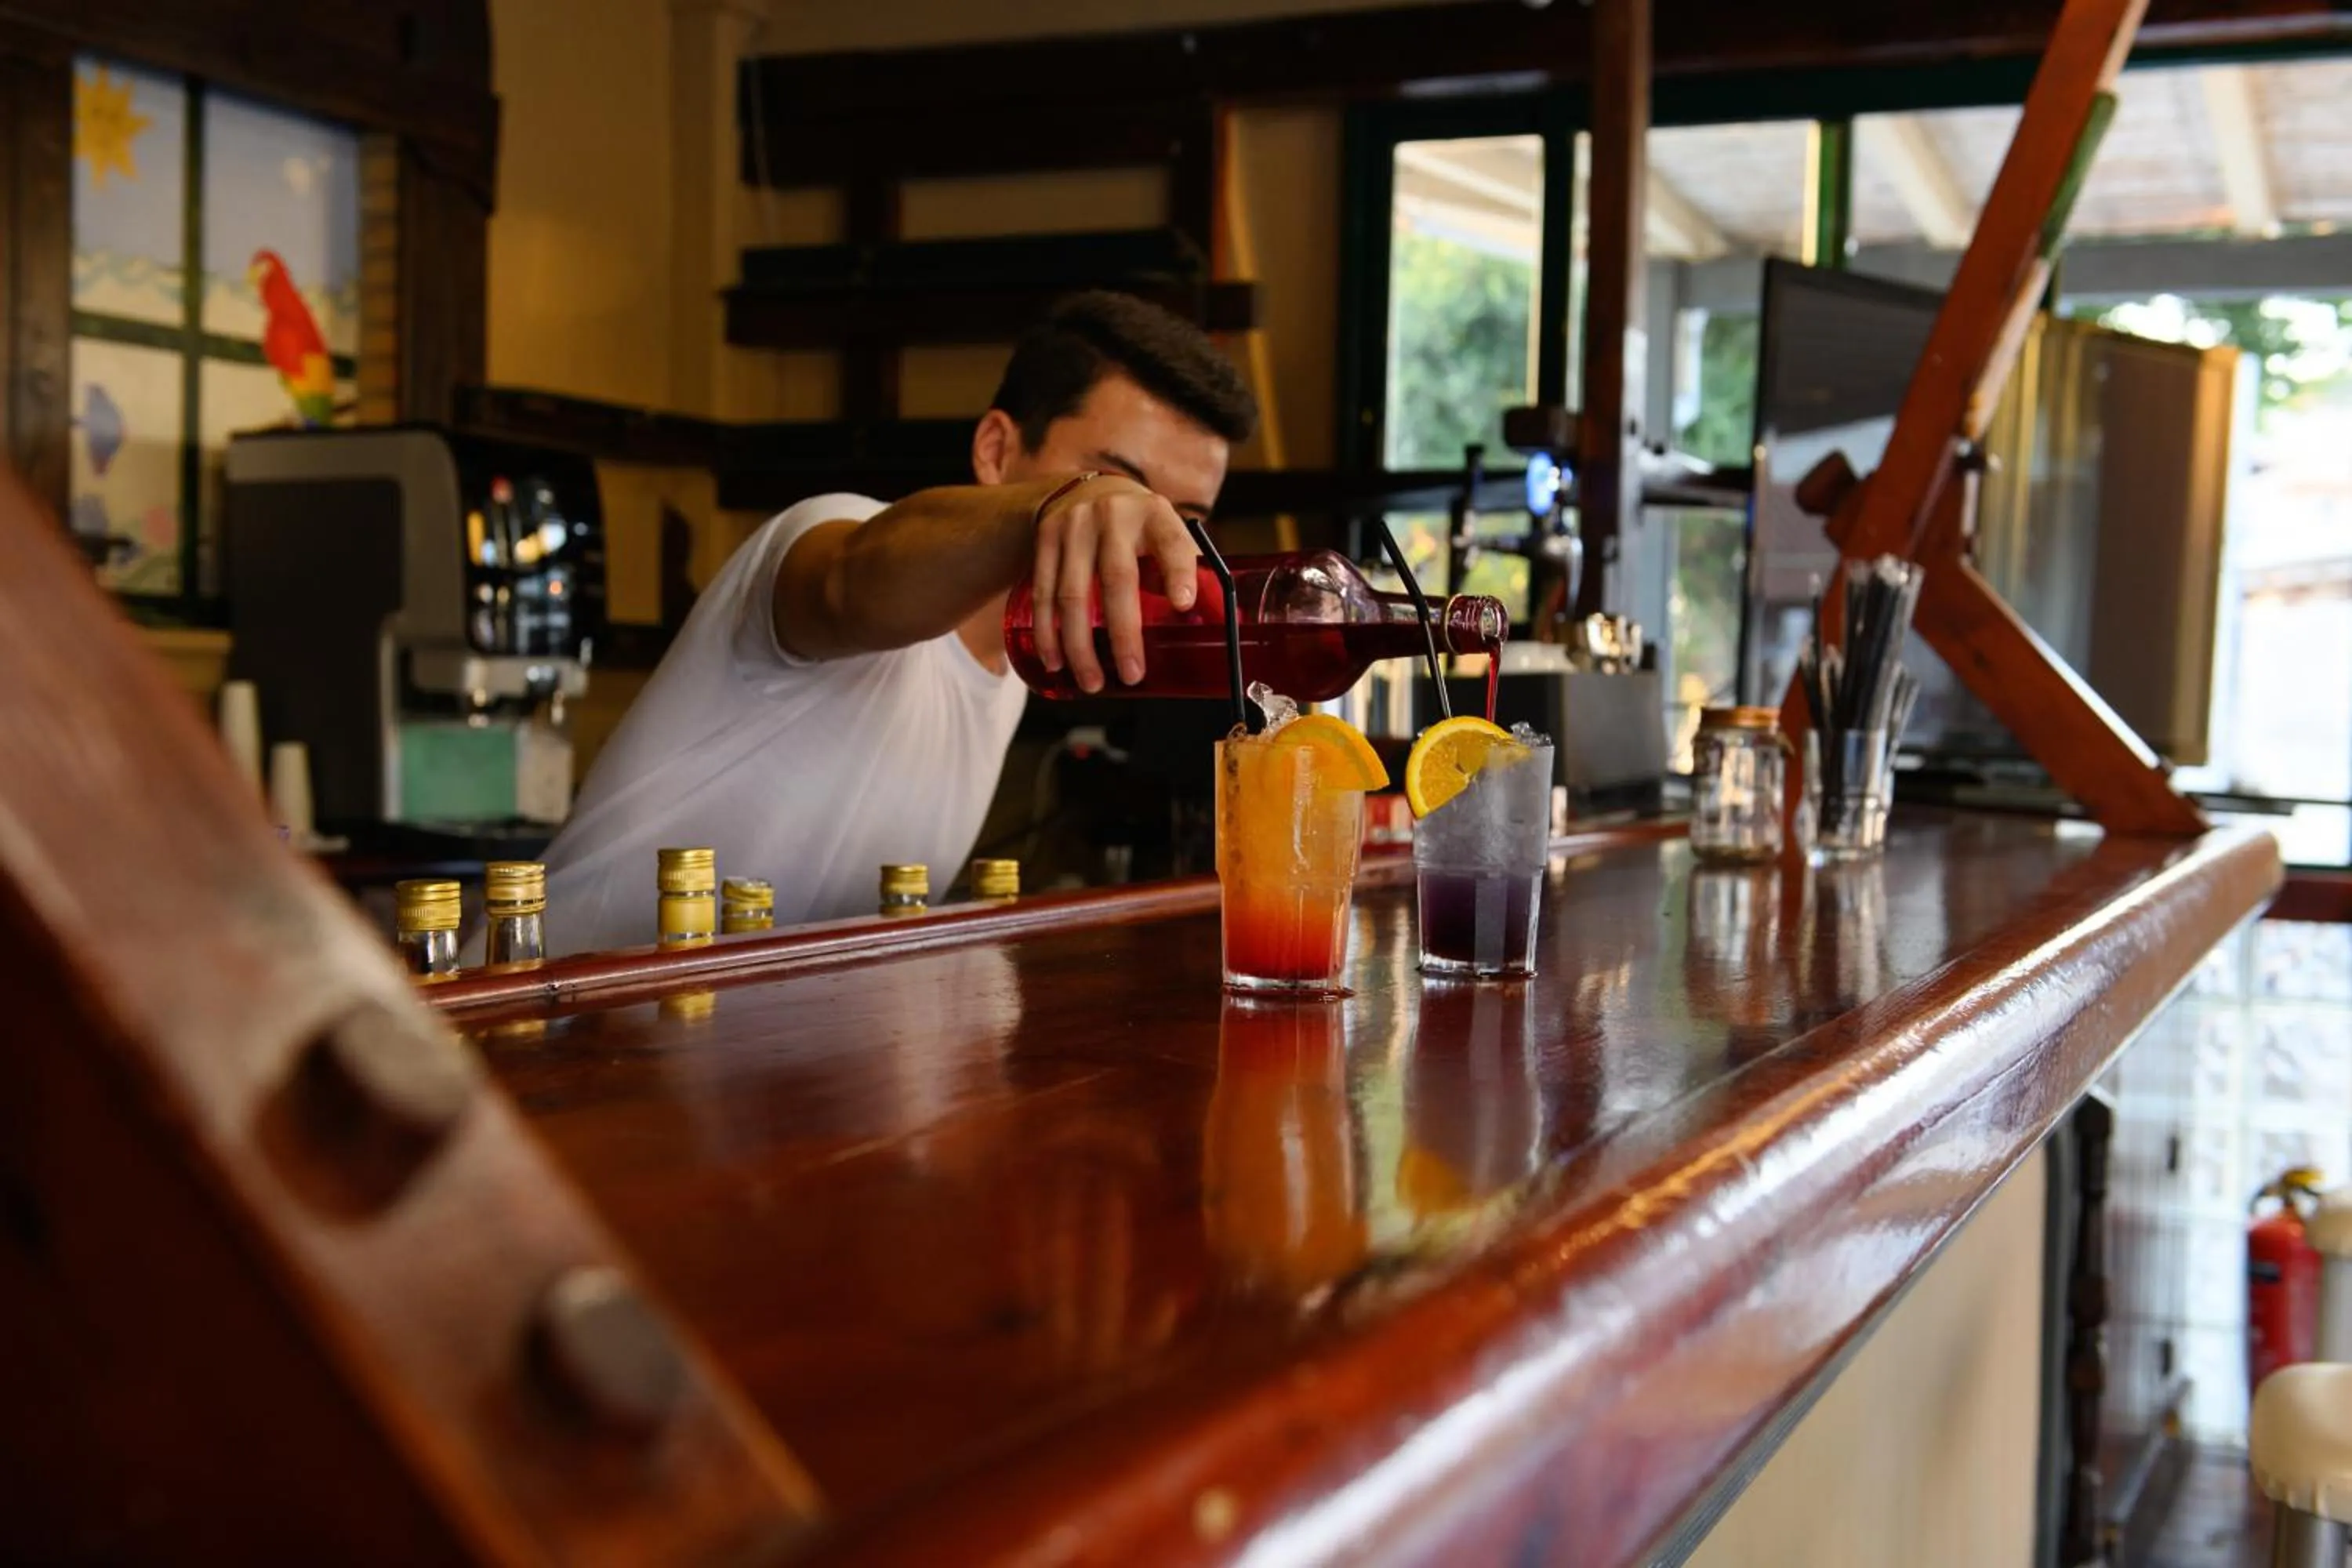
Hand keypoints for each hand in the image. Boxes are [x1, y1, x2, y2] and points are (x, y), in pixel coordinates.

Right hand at [1029, 474, 1198, 692]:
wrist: (1086, 490)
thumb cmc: (1138, 528)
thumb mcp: (1165, 533)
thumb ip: (1182, 571)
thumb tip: (1208, 626)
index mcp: (1154, 514)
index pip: (1171, 543)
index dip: (1178, 572)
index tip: (1184, 604)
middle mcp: (1113, 515)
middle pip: (1117, 579)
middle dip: (1124, 634)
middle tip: (1132, 676)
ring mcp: (1074, 526)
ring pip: (1072, 594)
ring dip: (1079, 646)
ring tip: (1092, 683)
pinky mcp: (1045, 538)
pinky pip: (1042, 592)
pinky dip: (1047, 632)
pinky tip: (1055, 661)